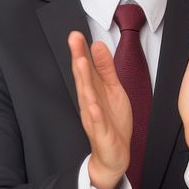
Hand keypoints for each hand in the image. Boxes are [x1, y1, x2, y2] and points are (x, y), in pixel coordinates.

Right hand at [68, 31, 131, 188]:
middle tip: (74, 39)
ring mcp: (94, 118)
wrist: (114, 154)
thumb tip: (98, 46)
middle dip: (78, 58)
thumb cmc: (112, 122)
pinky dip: (95, 113)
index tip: (76, 34)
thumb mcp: (113, 91)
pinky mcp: (102, 133)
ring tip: (81, 62)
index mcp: (93, 91)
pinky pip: (97, 122)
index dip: (81, 52)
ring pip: (88, 97)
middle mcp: (90, 102)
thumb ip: (106, 69)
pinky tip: (92, 104)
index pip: (86, 69)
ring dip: (84, 80)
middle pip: (83, 78)